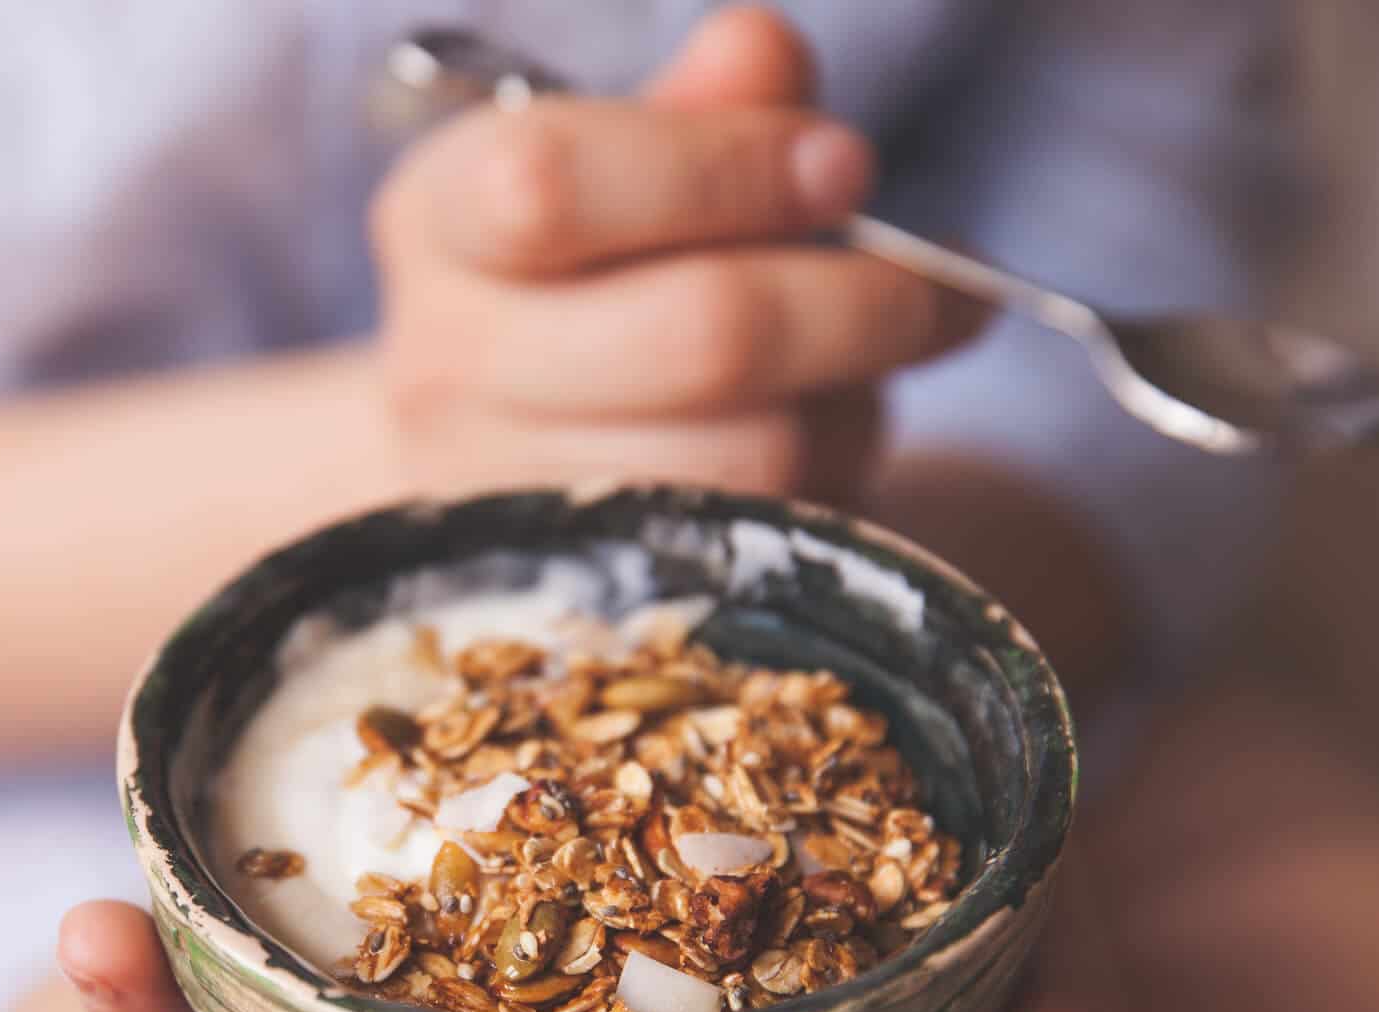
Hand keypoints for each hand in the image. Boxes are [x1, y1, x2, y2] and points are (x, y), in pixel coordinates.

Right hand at [371, 7, 983, 504]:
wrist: (496, 442)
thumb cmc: (585, 273)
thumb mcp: (627, 163)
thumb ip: (702, 105)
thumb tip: (759, 51)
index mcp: (442, 221)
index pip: (553, 182)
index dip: (725, 169)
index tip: (844, 165)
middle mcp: (447, 363)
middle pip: (696, 333)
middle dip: (854, 300)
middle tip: (937, 285)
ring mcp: (510, 494)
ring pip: (751, 453)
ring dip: (849, 400)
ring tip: (867, 362)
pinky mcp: (591, 591)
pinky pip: (764, 534)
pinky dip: (828, 476)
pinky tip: (824, 430)